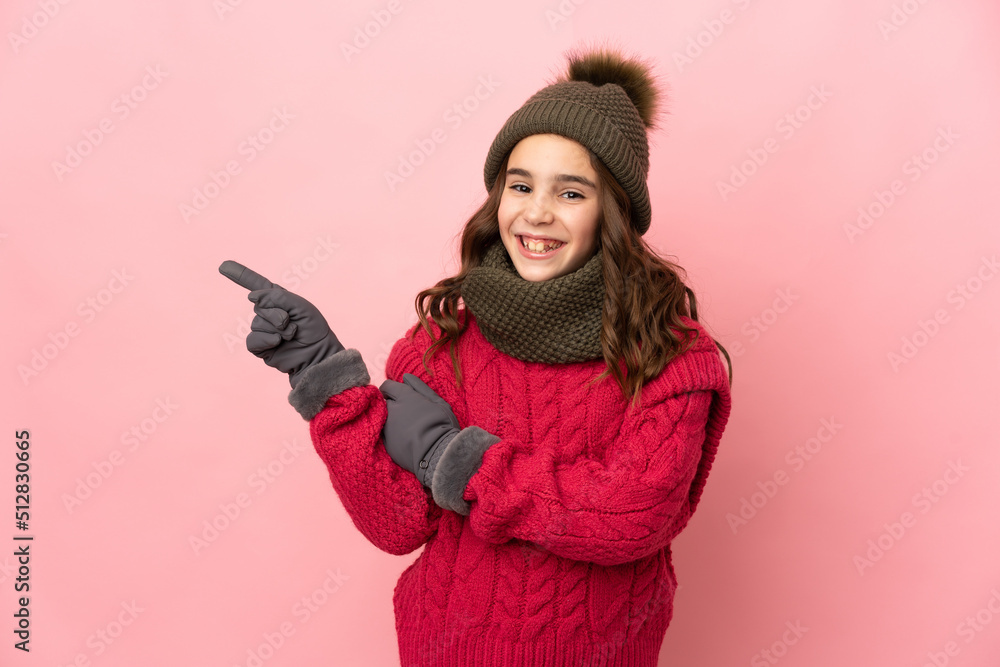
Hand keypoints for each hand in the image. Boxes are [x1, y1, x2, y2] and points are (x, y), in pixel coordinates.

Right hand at [219, 260, 343, 387]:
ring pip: (257, 323)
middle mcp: (268, 312)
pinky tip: (278, 343)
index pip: (256, 284)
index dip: (240, 274)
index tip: (223, 266)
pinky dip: (266, 340)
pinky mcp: (259, 346)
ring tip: (291, 336)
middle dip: (278, 315)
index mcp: (278, 299)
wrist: (317, 355)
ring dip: (277, 330)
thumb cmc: (313, 330)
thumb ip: (278, 297)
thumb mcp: (301, 307)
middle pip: (260, 306)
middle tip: (293, 324)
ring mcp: (262, 329)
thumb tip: (251, 297)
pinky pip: (252, 339)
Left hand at [379, 374, 459, 486]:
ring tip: (406, 427)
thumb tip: (405, 376)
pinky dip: (391, 434)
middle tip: (406, 413)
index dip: (391, 390)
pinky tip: (404, 438)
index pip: (387, 387)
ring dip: (391, 419)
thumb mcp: (437, 402)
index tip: (397, 394)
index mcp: (404, 397)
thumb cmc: (441, 425)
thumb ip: (420, 387)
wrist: (437, 454)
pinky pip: (384, 434)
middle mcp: (392, 409)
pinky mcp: (386, 443)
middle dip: (392, 404)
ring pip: (384, 418)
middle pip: (385, 402)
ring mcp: (387, 427)